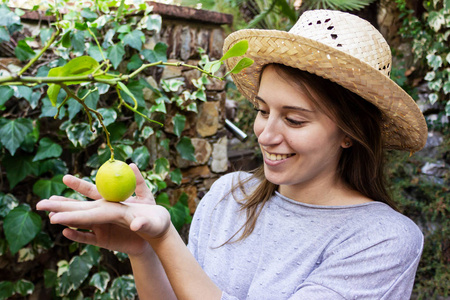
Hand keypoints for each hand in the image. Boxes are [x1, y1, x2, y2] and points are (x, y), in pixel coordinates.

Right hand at [37, 164, 170, 255]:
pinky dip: (77, 235)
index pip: (92, 190)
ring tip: (50, 216)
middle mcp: (102, 212)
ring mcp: (101, 226)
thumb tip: (132, 165)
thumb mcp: (147, 197)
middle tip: (44, 201)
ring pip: (79, 222)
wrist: (154, 234)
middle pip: (79, 207)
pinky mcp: (103, 239)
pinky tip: (66, 232)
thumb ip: (140, 182)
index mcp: (110, 200)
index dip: (78, 185)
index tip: (64, 178)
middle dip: (62, 204)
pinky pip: (87, 237)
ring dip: (65, 219)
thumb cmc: (151, 213)